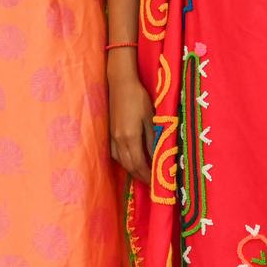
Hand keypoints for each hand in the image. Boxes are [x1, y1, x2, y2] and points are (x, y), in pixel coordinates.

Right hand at [108, 60, 155, 182]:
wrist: (120, 82)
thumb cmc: (138, 97)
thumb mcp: (150, 118)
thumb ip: (152, 139)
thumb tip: (157, 157)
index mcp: (130, 137)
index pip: (139, 164)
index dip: (147, 176)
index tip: (156, 183)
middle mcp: (118, 140)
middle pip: (129, 166)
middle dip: (140, 177)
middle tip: (151, 183)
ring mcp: (112, 136)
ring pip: (121, 161)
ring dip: (132, 170)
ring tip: (142, 174)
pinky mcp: (109, 131)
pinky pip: (115, 153)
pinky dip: (124, 161)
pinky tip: (130, 159)